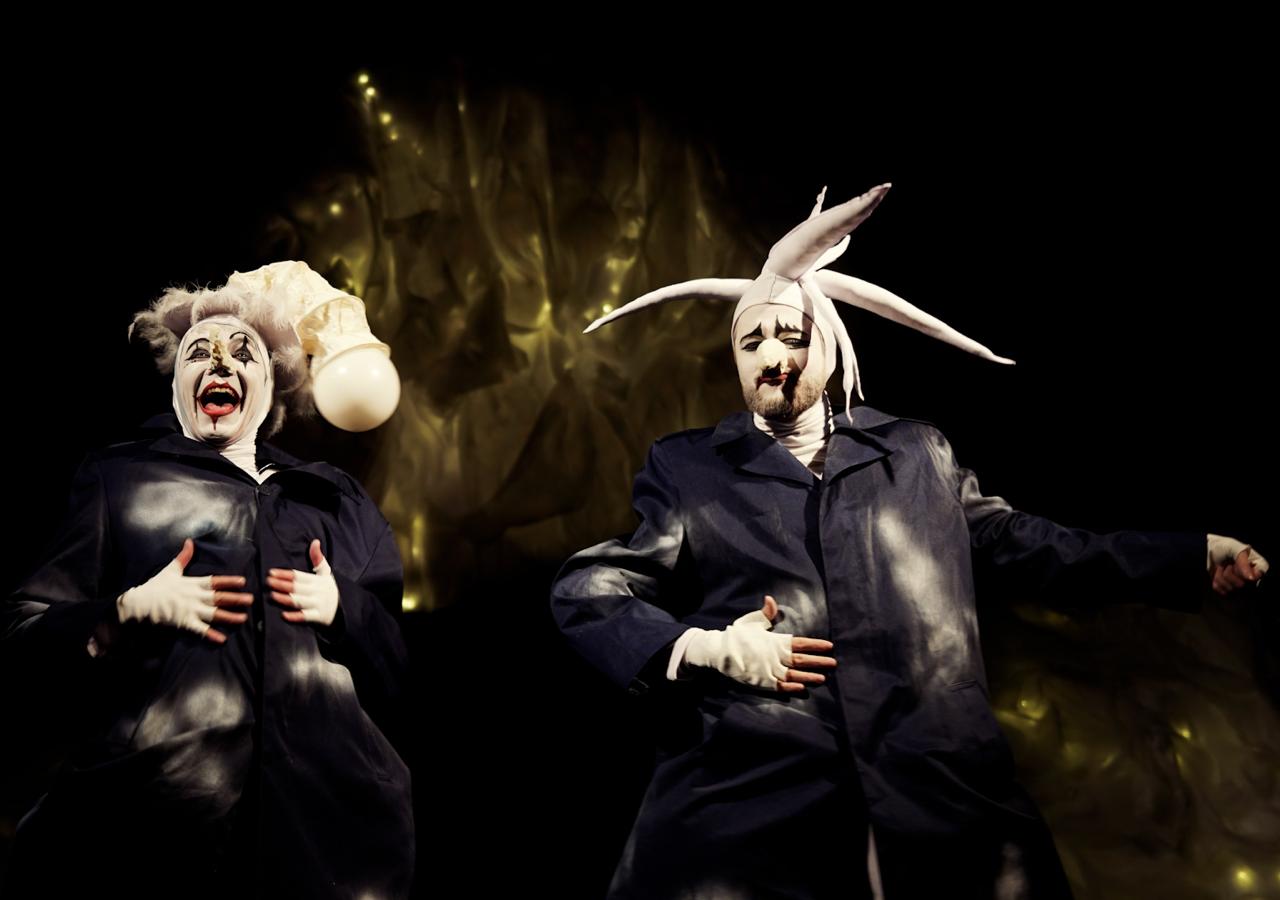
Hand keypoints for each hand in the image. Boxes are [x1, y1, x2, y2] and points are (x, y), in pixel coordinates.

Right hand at [116, 539, 251, 643]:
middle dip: (236, 599)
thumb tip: (189, 541)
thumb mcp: (171, 570)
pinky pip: (200, 630)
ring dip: (230, 617)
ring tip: (244, 618)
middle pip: (219, 598)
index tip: (243, 581)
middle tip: (251, 600)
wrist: (138, 603)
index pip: (215, 581)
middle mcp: (195, 597)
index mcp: (193, 583)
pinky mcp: (184, 623)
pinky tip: (222, 639)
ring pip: (214, 614)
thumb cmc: (155, 586)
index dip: (229, 581)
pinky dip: (211, 635)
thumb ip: (184, 557)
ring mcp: (190, 610)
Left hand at [267, 539, 339, 625]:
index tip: (271, 572)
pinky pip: (306, 617)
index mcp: (317, 580)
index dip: (285, 574)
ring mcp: (318, 604)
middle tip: (268, 582)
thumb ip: (318, 558)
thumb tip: (315, 541)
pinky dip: (296, 617)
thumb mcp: (326, 573)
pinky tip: (284, 615)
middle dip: (282, 584)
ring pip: (300, 601)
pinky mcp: (319, 617)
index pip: (299, 576)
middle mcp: (317, 592)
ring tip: (272, 596)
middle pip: (297, 587)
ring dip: (285, 598)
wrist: (344, 608)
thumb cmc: (329, 589)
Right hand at [683, 595, 836, 692]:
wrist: (718, 652)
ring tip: (823, 678)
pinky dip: (792, 687)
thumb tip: (771, 599)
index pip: (801, 643)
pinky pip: (780, 686)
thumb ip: (765, 613)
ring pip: (794, 675)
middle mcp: (775, 656)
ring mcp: (769, 670)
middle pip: (802, 660)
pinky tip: (802, 688)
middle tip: (833, 663)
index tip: (829, 646)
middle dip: (819, 662)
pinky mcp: (762, 682)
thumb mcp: (751, 621)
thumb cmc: (737, 636)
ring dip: (810, 677)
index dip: (816, 645)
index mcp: (775, 641)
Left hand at [1207, 534, 1268, 595]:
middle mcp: (1252, 578)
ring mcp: (1241, 585)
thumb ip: (1243, 562)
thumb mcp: (1234, 548)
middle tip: (1228, 564)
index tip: (1235, 564)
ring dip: (1222, 576)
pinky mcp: (1229, 589)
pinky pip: (1224, 592)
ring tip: (1222, 567)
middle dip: (1230, 573)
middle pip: (1242, 585)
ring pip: (1232, 589)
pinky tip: (1217, 574)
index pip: (1257, 577)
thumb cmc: (1223, 547)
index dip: (1244, 572)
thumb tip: (1251, 579)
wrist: (1208, 550)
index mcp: (1258, 566)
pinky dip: (1217, 582)